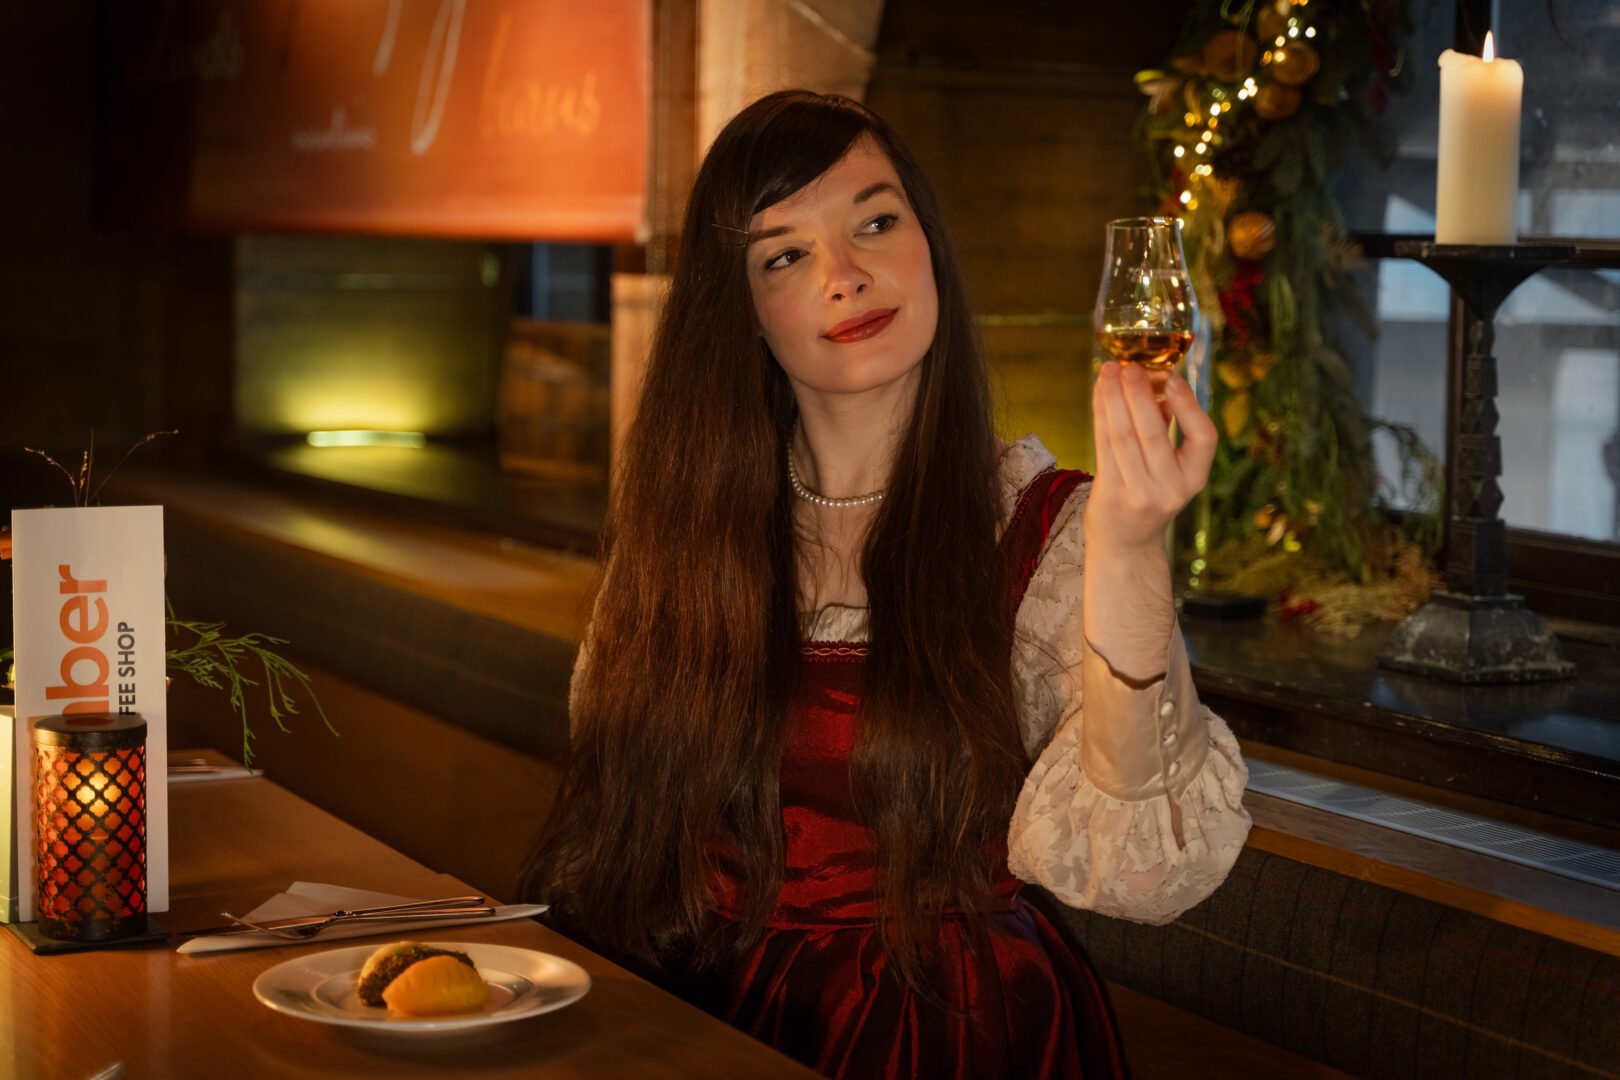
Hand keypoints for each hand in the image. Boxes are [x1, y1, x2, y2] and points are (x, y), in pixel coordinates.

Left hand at [1085, 362, 1216, 554]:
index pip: (1205, 439)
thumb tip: (1154, 376)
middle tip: (1130, 366)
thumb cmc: (1150, 490)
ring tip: (1109, 371)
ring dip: (1114, 399)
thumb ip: (1166, 423)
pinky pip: (1104, 446)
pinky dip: (1101, 414)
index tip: (1173, 378)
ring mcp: (1140, 494)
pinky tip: (1099, 392)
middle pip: (1154, 434)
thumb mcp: (1170, 464)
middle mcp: (1172, 488)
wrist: (1127, 541)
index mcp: (1195, 477)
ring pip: (1124, 437)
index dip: (1189, 406)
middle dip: (1140, 394)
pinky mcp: (1111, 495)